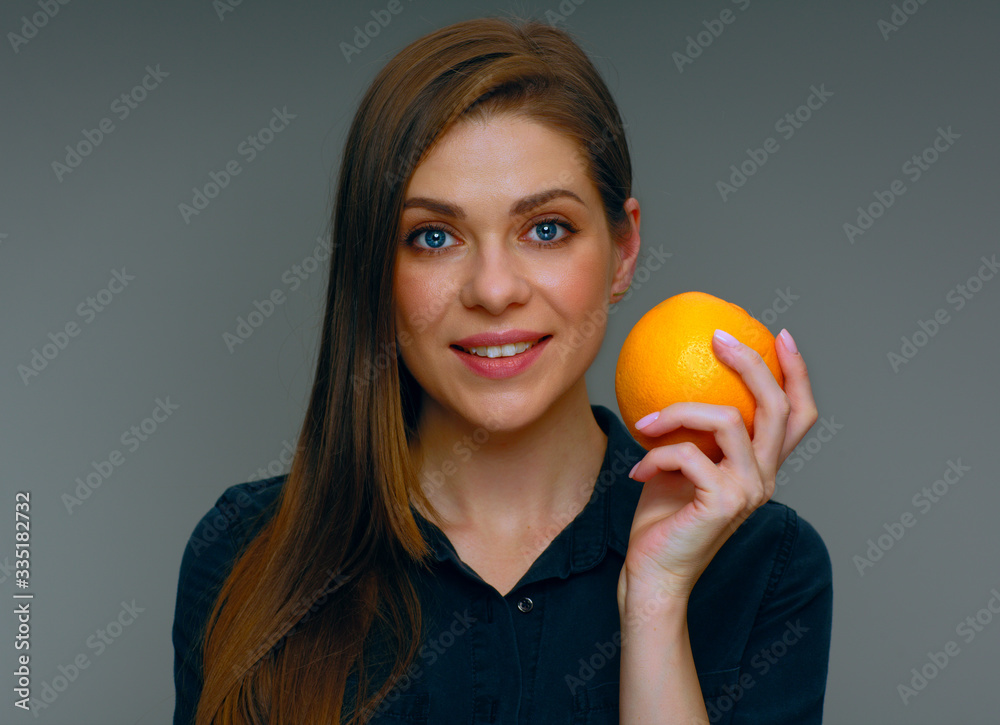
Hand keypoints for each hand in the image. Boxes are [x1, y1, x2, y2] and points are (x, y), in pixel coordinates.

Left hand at [617, 328, 818, 608]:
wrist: (654, 573)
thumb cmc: (662, 518)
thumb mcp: (679, 462)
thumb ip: (690, 430)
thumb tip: (669, 377)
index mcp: (761, 466)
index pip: (797, 415)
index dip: (797, 374)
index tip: (781, 335)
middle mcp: (765, 477)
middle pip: (778, 407)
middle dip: (752, 364)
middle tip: (718, 337)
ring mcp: (749, 490)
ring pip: (728, 420)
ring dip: (677, 413)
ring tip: (644, 423)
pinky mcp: (723, 502)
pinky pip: (689, 453)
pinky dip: (657, 455)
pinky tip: (638, 470)